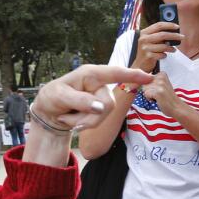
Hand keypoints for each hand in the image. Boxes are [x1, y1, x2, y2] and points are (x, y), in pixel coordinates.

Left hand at [31, 65, 154, 131]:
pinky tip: (73, 120)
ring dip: (83, 122)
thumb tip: (100, 107)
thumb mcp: (60, 97)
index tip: (150, 77)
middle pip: (108, 105)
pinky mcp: (100, 109)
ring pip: (103, 116)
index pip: (115, 73)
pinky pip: (98, 122)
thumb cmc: (52, 97)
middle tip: (67, 119)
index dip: (133, 75)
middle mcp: (99, 84)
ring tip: (68, 118)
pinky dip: (83, 125)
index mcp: (91, 74)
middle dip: (87, 117)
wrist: (48, 112)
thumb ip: (80, 101)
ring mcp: (100, 98)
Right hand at [131, 22, 182, 72]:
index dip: (169, 25)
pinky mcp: (148, 56)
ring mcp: (145, 48)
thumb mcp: (149, 41)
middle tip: (182, 37)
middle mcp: (144, 39)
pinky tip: (164, 55)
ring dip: (171, 48)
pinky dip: (165, 55)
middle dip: (175, 35)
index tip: (177, 26)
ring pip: (164, 46)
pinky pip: (162, 54)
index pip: (158, 25)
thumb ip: (158, 35)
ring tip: (173, 49)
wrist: (139, 65)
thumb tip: (173, 32)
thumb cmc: (147, 51)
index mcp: (144, 33)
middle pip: (163, 34)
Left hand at [138, 72, 180, 116]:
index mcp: (162, 74)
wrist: (176, 107)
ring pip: (144, 89)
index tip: (159, 90)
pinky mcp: (158, 92)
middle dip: (149, 91)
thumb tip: (137, 80)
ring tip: (159, 97)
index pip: (145, 78)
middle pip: (144, 84)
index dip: (150, 87)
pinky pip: (146, 94)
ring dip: (150, 95)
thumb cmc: (167, 98)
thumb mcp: (161, 85)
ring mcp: (160, 84)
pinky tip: (158, 100)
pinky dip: (150, 99)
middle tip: (159, 95)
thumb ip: (152, 81)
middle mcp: (161, 77)